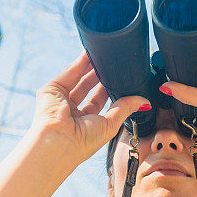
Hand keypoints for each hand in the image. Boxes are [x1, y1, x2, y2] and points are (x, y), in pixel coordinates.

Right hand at [30, 51, 150, 161]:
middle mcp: (70, 111)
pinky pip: (70, 72)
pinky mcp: (52, 89)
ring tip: (106, 55)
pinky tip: (92, 53)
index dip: (108, 89)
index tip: (121, 78)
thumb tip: (144, 101)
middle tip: (114, 64)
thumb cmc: (82, 142)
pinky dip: (81, 62)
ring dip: (91, 66)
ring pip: (79, 78)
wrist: (59, 142)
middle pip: (88, 87)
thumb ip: (125, 108)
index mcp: (83, 123)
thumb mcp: (110, 124)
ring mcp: (60, 100)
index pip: (98, 101)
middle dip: (101, 75)